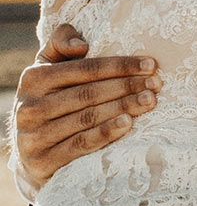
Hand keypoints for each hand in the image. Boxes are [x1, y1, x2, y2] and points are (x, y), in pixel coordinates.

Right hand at [14, 23, 160, 188]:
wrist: (33, 149)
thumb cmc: (53, 98)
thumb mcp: (50, 67)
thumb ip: (61, 44)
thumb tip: (80, 45)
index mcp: (34, 79)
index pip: (85, 69)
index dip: (120, 66)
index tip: (151, 64)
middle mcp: (30, 107)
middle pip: (89, 94)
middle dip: (127, 86)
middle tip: (156, 84)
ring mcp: (34, 136)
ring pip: (87, 118)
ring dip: (123, 107)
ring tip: (150, 101)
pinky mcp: (43, 161)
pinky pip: (80, 144)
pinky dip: (106, 133)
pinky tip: (128, 123)